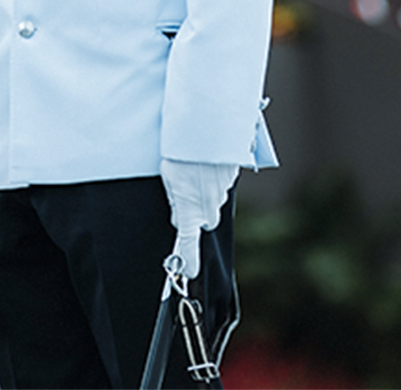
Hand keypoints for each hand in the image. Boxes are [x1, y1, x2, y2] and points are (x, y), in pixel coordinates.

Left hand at [160, 158, 239, 279]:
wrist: (206, 127)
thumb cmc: (181, 152)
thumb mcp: (168, 177)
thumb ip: (175, 201)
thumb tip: (179, 213)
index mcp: (189, 210)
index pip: (188, 244)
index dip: (189, 261)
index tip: (189, 272)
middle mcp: (209, 207)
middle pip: (205, 219)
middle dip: (198, 211)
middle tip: (185, 190)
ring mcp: (222, 193)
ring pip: (213, 199)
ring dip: (205, 189)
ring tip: (195, 168)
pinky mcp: (232, 179)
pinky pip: (222, 183)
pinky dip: (215, 175)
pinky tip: (207, 161)